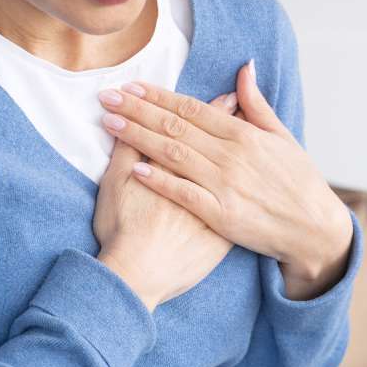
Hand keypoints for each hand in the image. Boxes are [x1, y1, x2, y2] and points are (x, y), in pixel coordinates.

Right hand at [92, 92, 240, 312]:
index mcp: (171, 165)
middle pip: (214, 142)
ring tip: (247, 126)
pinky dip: (245, 182)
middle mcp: (199, 180)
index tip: (218, 92)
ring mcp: (215, 204)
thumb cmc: (120, 230)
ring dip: (237, 145)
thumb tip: (128, 121)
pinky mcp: (223, 229)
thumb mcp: (114, 185)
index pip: (187, 127)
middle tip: (234, 97)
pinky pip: (239, 200)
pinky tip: (251, 171)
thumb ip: (126, 152)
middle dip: (224, 117)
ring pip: (229, 168)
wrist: (138, 274)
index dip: (201, 110)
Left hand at [96, 60, 352, 299]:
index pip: (193, 108)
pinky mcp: (221, 215)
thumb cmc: (299, 183)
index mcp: (245, 134)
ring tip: (110, 123)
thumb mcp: (283, 138)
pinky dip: (159, 180)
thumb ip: (257, 105)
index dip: (158, 96)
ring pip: (173, 154)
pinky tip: (134, 169)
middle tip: (107, 97)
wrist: (314, 228)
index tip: (131, 86)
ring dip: (139, 137)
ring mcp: (225, 185)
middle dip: (137, 110)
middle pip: (175, 126)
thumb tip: (244, 68)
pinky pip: (183, 193)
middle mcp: (232, 155)